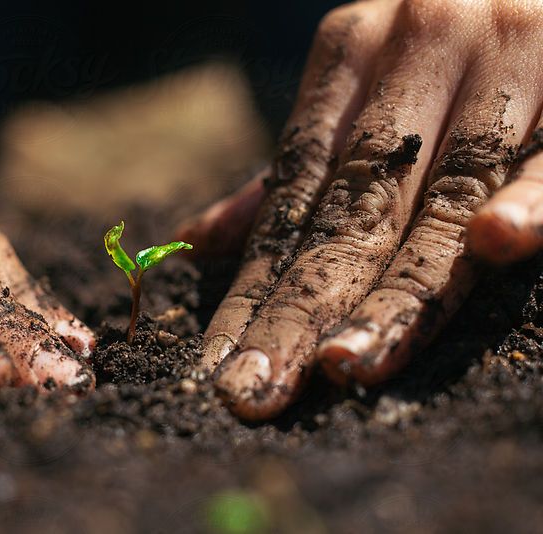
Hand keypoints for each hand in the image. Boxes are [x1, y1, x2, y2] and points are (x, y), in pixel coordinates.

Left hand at [179, 0, 542, 419]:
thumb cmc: (451, 44)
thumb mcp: (366, 81)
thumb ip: (294, 166)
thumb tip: (197, 241)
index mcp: (353, 52)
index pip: (291, 194)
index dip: (254, 287)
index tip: (221, 366)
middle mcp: (419, 49)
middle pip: (351, 212)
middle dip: (301, 312)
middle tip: (256, 393)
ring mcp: (503, 60)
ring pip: (439, 201)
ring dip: (393, 292)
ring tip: (343, 365)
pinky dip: (528, 199)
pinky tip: (493, 244)